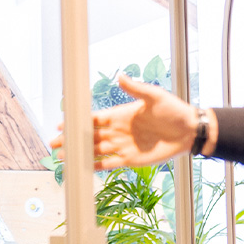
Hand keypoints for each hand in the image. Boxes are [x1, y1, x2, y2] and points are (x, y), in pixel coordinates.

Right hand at [50, 75, 206, 170]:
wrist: (189, 131)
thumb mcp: (155, 96)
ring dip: (79, 154)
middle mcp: (118, 131)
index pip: (94, 119)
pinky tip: (82, 168)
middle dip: (71, 141)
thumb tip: (120, 76)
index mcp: (121, 115)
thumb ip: (136, 88)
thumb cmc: (174, 110)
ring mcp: (123, 146)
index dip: (77, 122)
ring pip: (95, 151)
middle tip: (54, 144)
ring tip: (62, 158)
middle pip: (89, 137)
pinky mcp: (130, 160)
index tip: (62, 125)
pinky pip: (109, 164)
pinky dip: (95, 166)